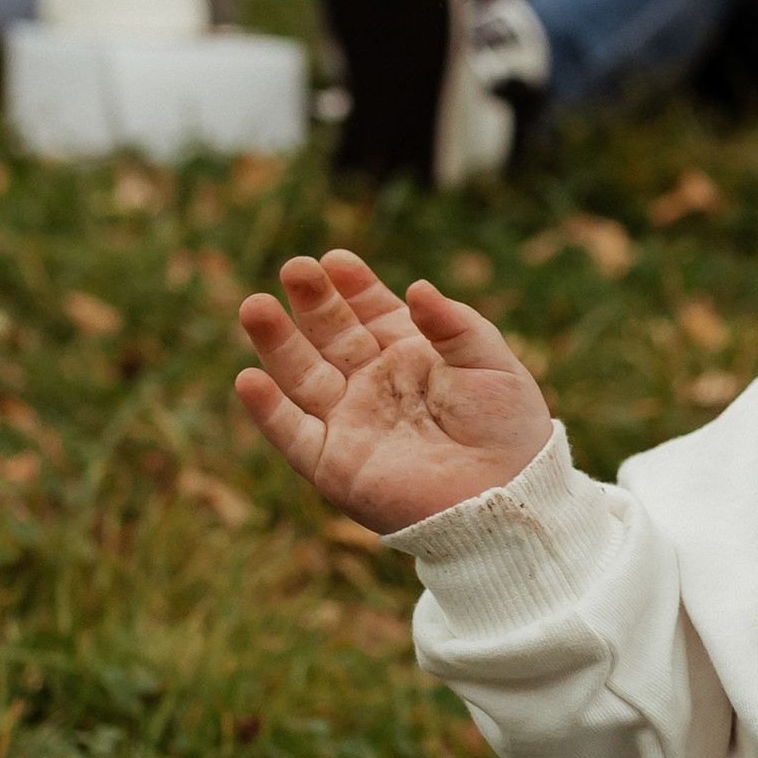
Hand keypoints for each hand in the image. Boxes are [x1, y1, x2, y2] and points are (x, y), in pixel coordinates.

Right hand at [235, 247, 552, 529]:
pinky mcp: (334, 465)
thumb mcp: (491, 364)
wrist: (509, 498)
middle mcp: (372, 384)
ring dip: (276, 342)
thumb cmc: (508, 430)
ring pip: (302, 376)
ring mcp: (350, 423)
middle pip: (329, 335)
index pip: (369, 310)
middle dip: (311, 301)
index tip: (336, 260)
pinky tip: (248, 379)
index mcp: (409, 355)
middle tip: (295, 268)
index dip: (352, 285)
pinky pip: (293, 435)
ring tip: (255, 307)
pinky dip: (268, 411)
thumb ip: (453, 325)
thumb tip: (416, 287)